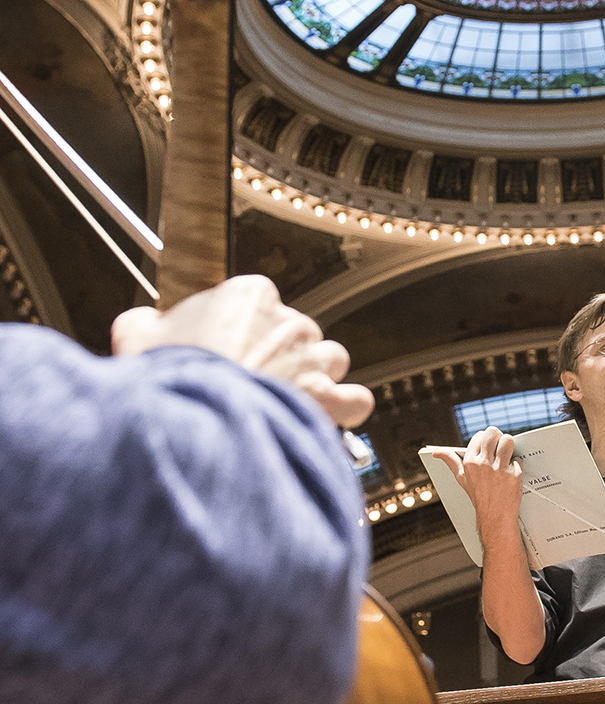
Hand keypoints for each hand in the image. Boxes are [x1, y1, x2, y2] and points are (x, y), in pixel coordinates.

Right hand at [110, 275, 373, 427]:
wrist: (190, 423)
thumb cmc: (166, 379)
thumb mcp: (134, 337)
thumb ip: (145, 322)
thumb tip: (143, 322)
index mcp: (249, 295)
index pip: (258, 302)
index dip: (244, 329)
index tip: (230, 348)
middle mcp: (289, 320)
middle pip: (297, 333)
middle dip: (281, 356)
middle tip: (252, 382)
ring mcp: (312, 357)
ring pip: (331, 359)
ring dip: (316, 378)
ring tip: (288, 401)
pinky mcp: (330, 397)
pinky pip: (356, 399)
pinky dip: (346, 409)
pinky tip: (331, 418)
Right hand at [430, 426, 523, 539]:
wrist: (494, 517)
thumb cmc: (479, 497)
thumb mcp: (462, 479)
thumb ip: (451, 462)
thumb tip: (436, 452)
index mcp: (470, 462)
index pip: (480, 435)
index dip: (487, 439)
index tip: (489, 447)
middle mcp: (483, 464)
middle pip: (493, 432)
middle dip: (499, 437)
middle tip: (500, 447)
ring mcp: (498, 469)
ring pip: (508, 440)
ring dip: (509, 447)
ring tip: (506, 457)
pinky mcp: (514, 474)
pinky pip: (518, 459)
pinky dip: (517, 465)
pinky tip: (511, 474)